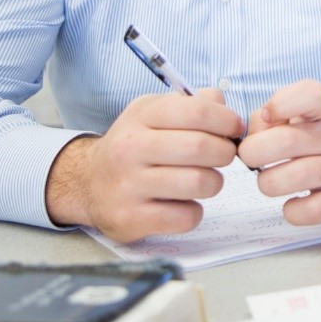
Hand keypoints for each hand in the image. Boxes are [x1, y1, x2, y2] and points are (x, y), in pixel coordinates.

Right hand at [45, 88, 242, 242]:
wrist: (86, 182)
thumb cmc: (134, 145)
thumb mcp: (154, 112)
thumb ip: (192, 104)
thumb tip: (224, 105)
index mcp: (141, 116)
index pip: (197, 111)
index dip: (227, 121)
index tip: (234, 129)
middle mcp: (129, 148)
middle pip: (201, 148)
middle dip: (225, 153)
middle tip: (223, 156)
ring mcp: (127, 185)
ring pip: (198, 183)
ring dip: (213, 182)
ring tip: (204, 180)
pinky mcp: (130, 218)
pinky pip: (186, 216)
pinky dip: (194, 211)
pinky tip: (183, 203)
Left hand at [236, 79, 320, 226]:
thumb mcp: (310, 122)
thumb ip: (275, 120)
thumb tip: (250, 134)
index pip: (310, 94)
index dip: (282, 103)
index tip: (268, 116)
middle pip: (286, 140)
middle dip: (254, 153)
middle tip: (253, 160)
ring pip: (292, 178)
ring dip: (268, 183)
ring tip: (272, 183)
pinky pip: (309, 210)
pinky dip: (292, 211)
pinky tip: (294, 204)